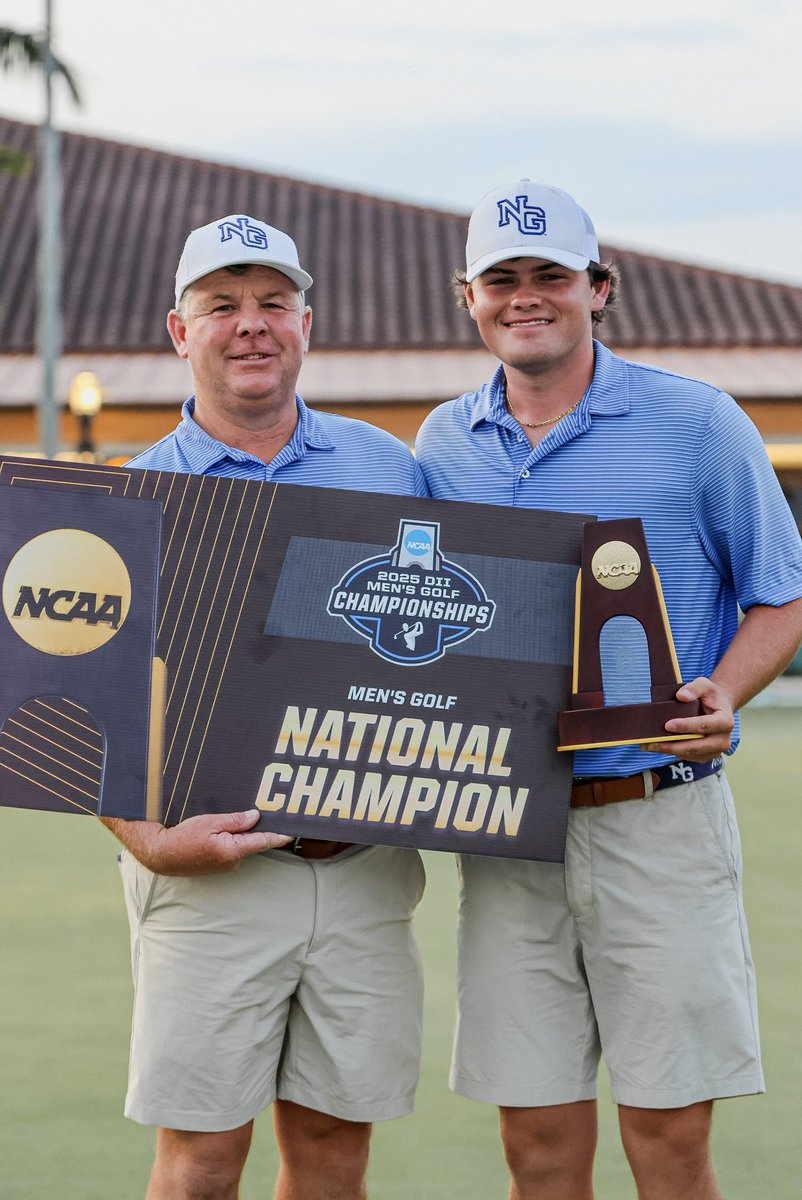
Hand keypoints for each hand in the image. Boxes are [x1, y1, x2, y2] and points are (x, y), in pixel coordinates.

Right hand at [120, 809, 292, 875]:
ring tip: (239, 817)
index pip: (263, 841)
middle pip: (254, 842)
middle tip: (269, 813)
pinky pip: (232, 849)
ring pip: (242, 845)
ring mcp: (226, 865)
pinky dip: (233, 839)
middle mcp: (232, 861)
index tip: (294, 831)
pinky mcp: (219, 865)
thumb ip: (235, 820)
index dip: (279, 835)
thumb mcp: (209, 822)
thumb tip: (255, 817)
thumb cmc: (183, 837)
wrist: (162, 854)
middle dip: (260, 829)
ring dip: (243, 833)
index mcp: (232, 850)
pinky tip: (225, 829)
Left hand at [641, 676, 733, 761]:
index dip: (685, 726)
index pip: (704, 725)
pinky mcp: (706, 756)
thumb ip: (694, 688)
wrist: (719, 708)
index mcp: (725, 721)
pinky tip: (658, 747)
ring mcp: (715, 751)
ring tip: (649, 745)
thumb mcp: (705, 685)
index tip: (667, 725)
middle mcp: (723, 740)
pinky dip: (673, 752)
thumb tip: (680, 696)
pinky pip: (688, 757)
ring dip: (669, 751)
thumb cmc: (711, 696)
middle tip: (651, 742)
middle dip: (672, 745)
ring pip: (690, 754)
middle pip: (696, 746)